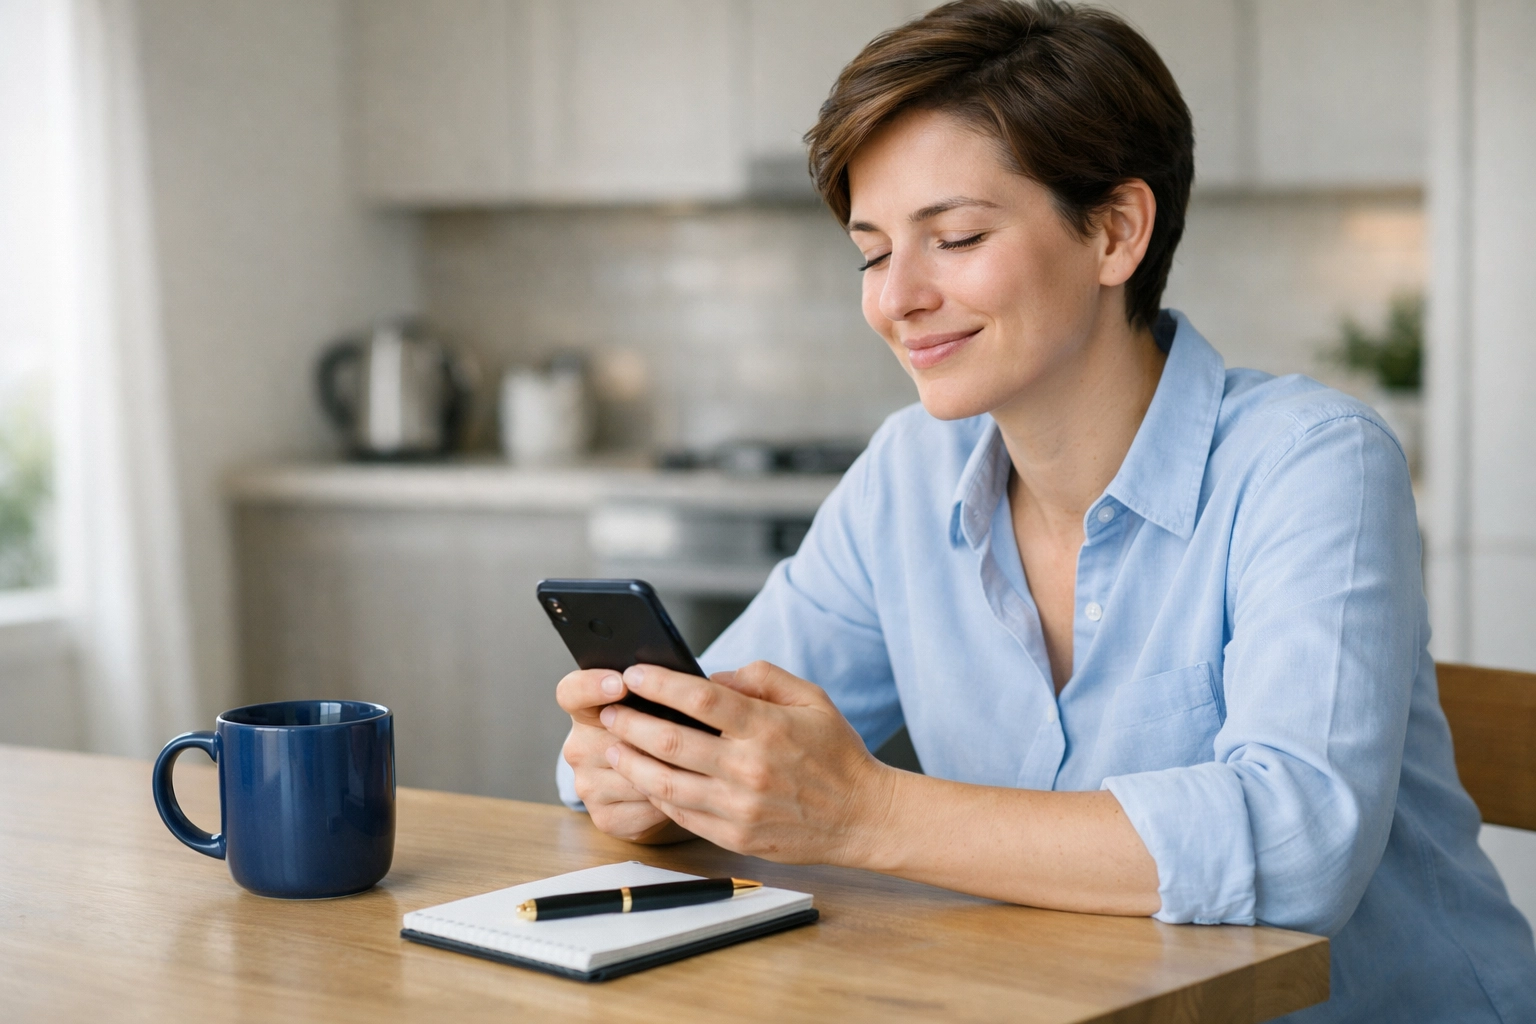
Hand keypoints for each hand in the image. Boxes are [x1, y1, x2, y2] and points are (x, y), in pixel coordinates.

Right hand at [555, 668, 689, 842]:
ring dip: (668, 772)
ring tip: (689, 765)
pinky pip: (647, 807)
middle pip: (619, 739)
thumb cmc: (657, 732)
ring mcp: (587, 786)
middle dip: (656, 740)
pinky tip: (680, 792)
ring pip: (638, 777)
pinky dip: (669, 801)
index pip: (572, 692)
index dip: (592, 685)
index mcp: (585, 711)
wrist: (656, 782)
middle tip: (687, 735)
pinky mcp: (604, 817)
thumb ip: (657, 695)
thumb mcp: (652, 706)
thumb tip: (687, 684)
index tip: (621, 683)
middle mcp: (578, 748)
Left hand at [599, 660, 899, 864]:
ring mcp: (740, 807)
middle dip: (631, 722)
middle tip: (609, 710)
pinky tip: (644, 778)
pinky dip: (657, 794)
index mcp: (767, 728)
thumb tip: (713, 675)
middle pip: (672, 741)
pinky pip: (682, 814)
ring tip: (613, 746)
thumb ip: (762, 678)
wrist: (862, 817)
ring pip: (667, 783)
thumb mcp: (812, 698)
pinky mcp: (735, 836)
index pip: (700, 698)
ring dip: (632, 761)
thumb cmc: (836, 753)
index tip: (633, 673)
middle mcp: (749, 769)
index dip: (660, 684)